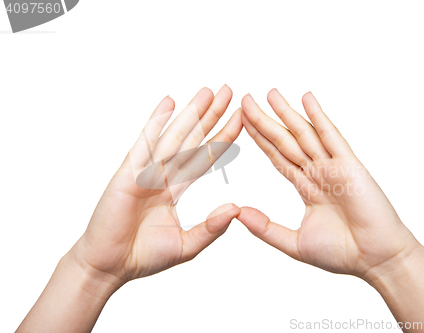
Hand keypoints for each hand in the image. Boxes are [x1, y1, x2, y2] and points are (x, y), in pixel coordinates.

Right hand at [69, 86, 241, 288]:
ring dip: (192, 113)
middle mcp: (162, 175)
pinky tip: (169, 103)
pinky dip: (156, 122)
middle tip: (229, 91)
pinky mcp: (128, 174)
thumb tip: (236, 208)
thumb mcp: (186, 245)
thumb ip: (211, 228)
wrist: (108, 267)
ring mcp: (145, 171)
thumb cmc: (142, 256)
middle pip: (193, 139)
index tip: (241, 119)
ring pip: (175, 137)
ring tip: (209, 92)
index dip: (223, 137)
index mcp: (174, 188)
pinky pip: (145, 144)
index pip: (205, 157)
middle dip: (211, 115)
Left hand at [238, 89, 421, 280]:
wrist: (376, 260)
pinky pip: (331, 136)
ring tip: (270, 93)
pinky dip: (319, 117)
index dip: (259, 139)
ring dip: (287, 113)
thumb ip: (266, 228)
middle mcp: (318, 173)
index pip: (277, 157)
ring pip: (304, 134)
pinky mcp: (349, 165)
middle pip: (285, 141)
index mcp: (307, 188)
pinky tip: (307, 99)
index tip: (242, 123)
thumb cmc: (343, 253)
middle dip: (265, 121)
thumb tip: (238, 213)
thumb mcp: (294, 243)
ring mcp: (333, 167)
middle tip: (246, 99)